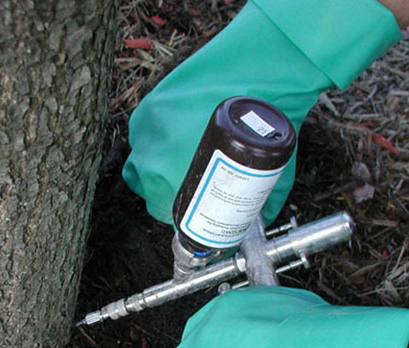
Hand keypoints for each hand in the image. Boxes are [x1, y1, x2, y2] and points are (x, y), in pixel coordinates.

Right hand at [122, 0, 402, 224]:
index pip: (165, 212)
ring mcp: (147, 131)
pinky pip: (141, 136)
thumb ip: (258, 202)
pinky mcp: (148, 108)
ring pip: (139, 164)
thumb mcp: (269, 175)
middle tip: (191, 184)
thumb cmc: (263, 122)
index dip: (182, 211)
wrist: (256, 69)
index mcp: (172, 182)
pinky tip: (172, 138)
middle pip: (148, 191)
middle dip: (167, 192)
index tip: (195, 205)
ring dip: (154, 168)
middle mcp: (151, 160)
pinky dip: (153, 141)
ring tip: (179, 162)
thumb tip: (256, 217)